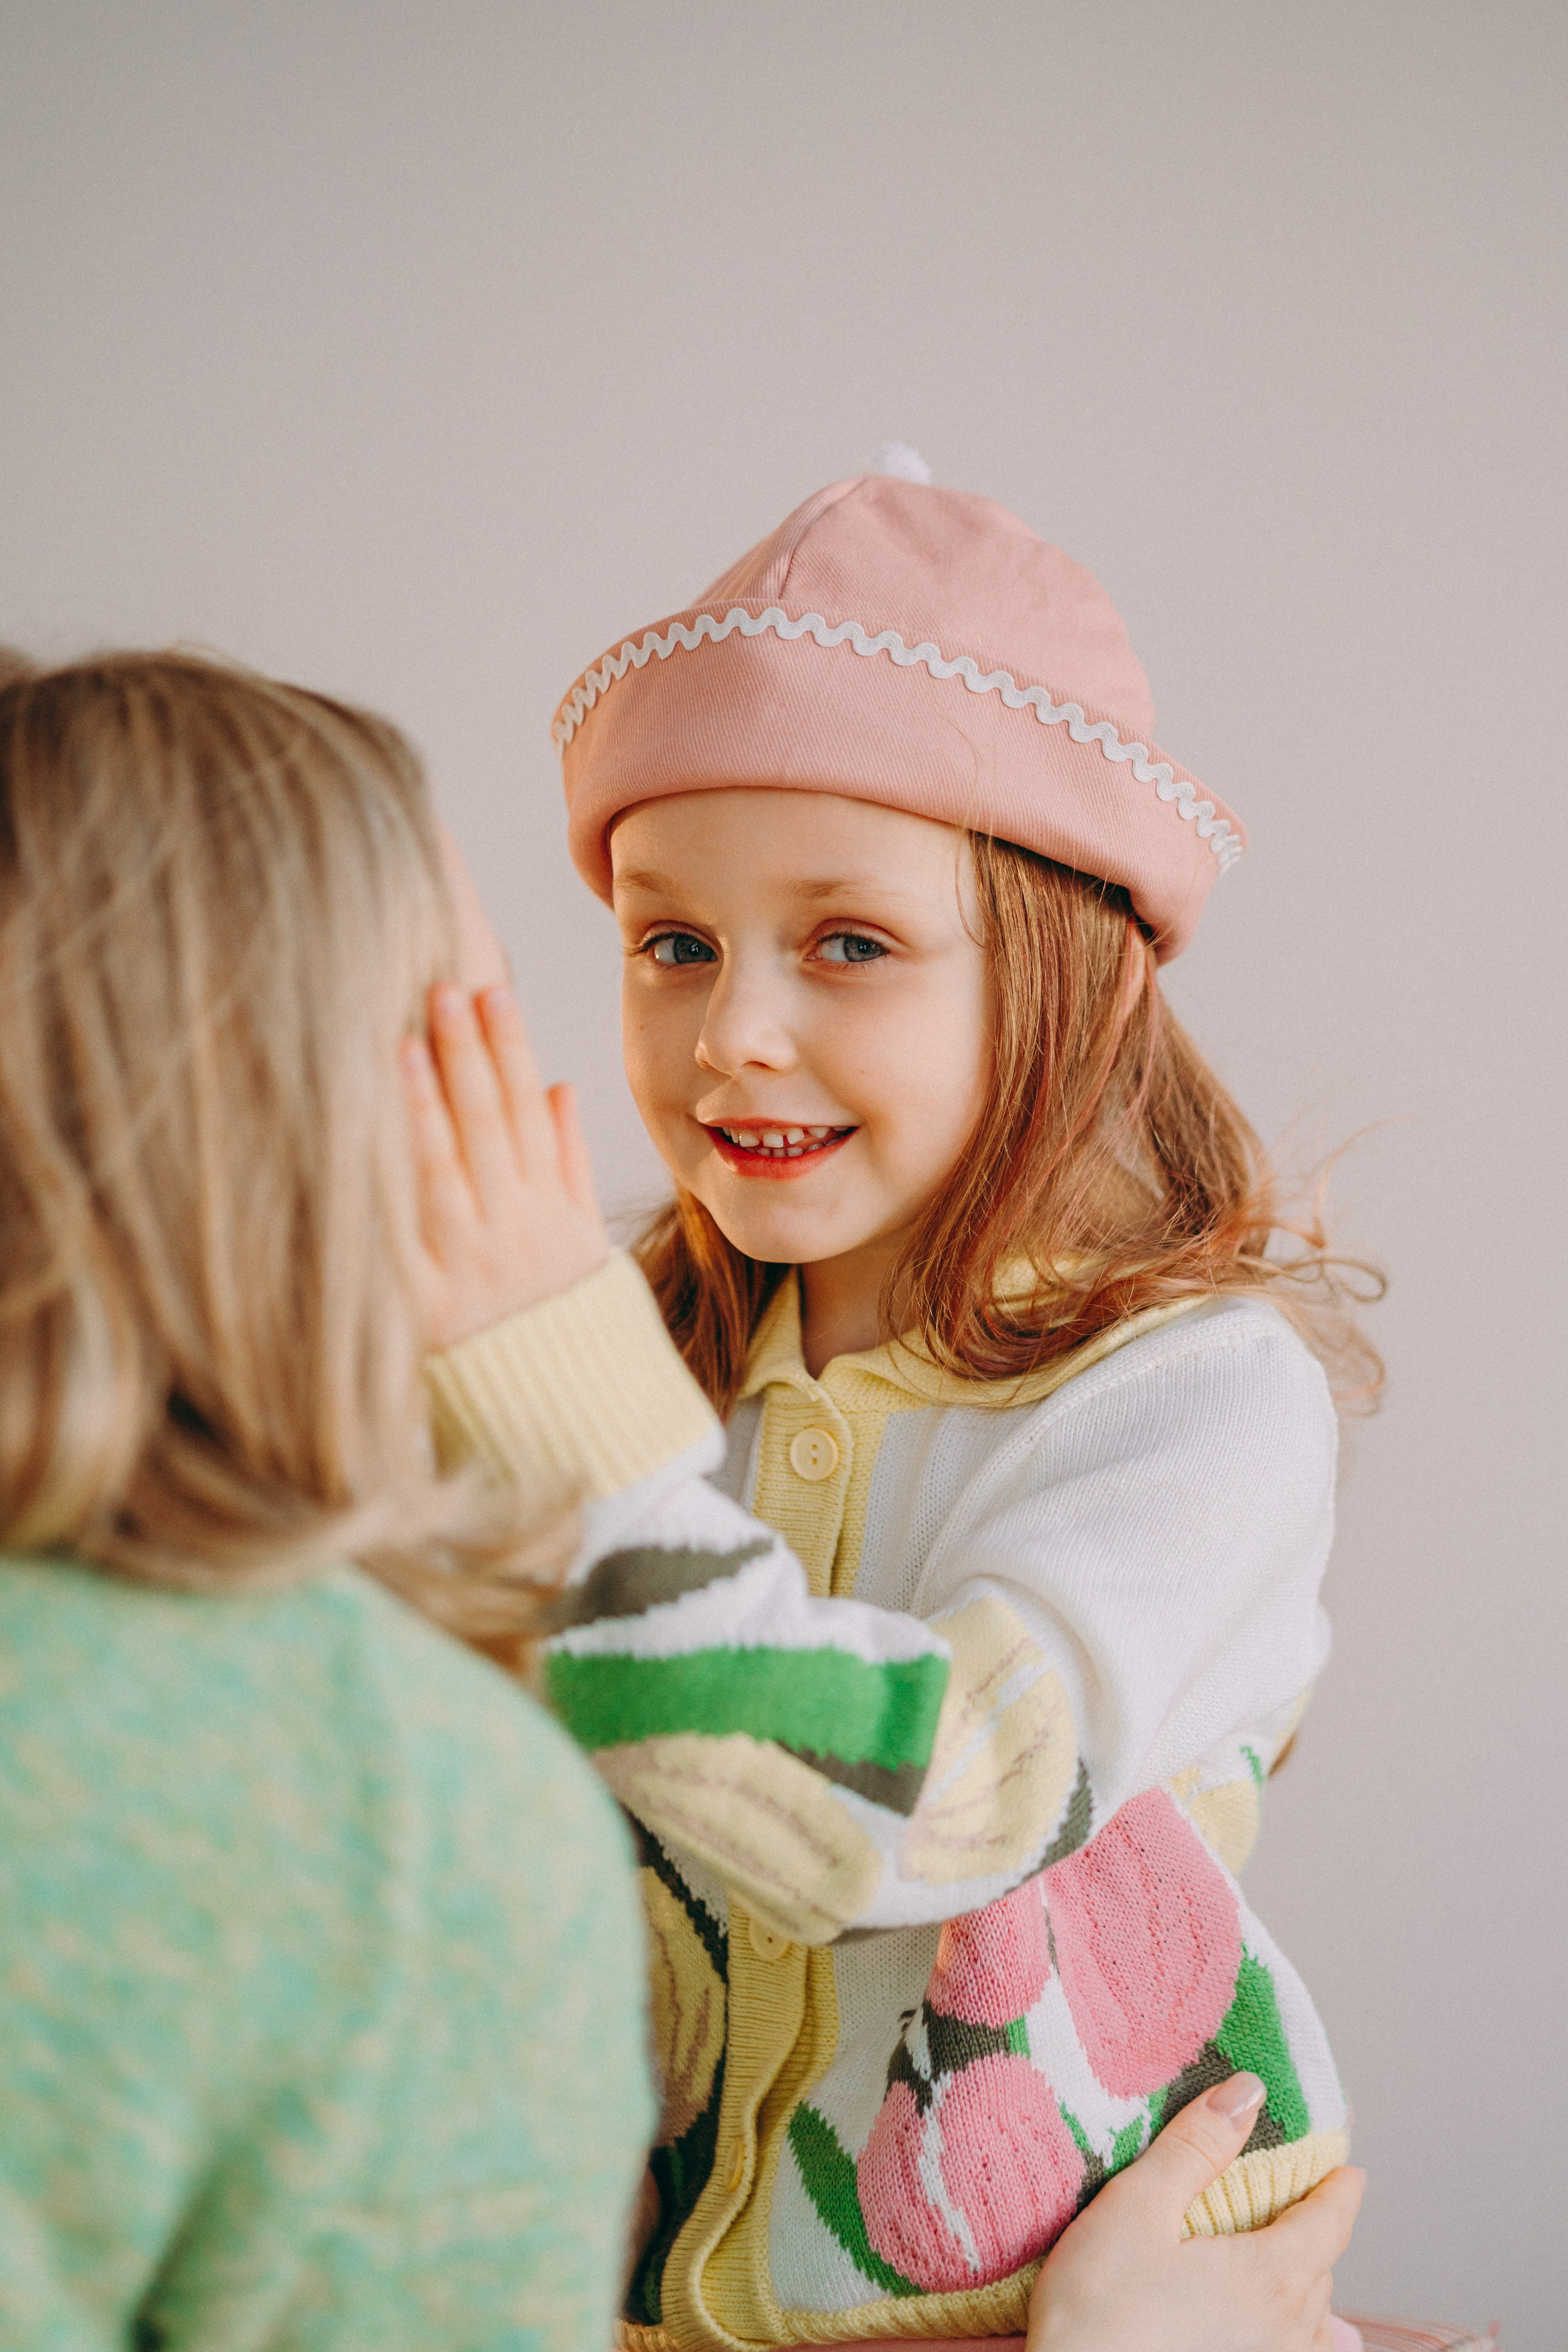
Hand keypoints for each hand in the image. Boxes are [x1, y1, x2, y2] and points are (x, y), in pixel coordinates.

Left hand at [402, 982, 610, 1351]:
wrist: (566, 1420)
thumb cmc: (567, 1326)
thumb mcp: (583, 1245)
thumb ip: (569, 1165)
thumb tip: (560, 1086)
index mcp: (551, 1213)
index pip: (530, 1113)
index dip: (510, 1051)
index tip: (492, 993)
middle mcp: (512, 1232)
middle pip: (488, 1127)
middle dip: (467, 1054)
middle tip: (443, 988)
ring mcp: (469, 1266)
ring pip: (447, 1169)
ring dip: (428, 1102)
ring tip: (405, 1039)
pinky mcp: (426, 1305)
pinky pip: (403, 1236)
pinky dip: (389, 1185)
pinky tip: (365, 1136)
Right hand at [1027, 2074, 1364, 2351]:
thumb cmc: (1097, 2313)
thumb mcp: (1137, 2209)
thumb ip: (1195, 2148)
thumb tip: (1245, 2092)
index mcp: (1269, 2276)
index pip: (1331, 2222)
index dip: (1341, 2188)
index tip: (1347, 2168)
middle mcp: (1284, 2330)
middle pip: (1321, 2268)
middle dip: (1316, 2228)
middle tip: (1298, 2196)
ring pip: (1311, 2321)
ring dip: (1306, 2284)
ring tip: (1290, 2259)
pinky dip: (1299, 2336)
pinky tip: (1287, 2333)